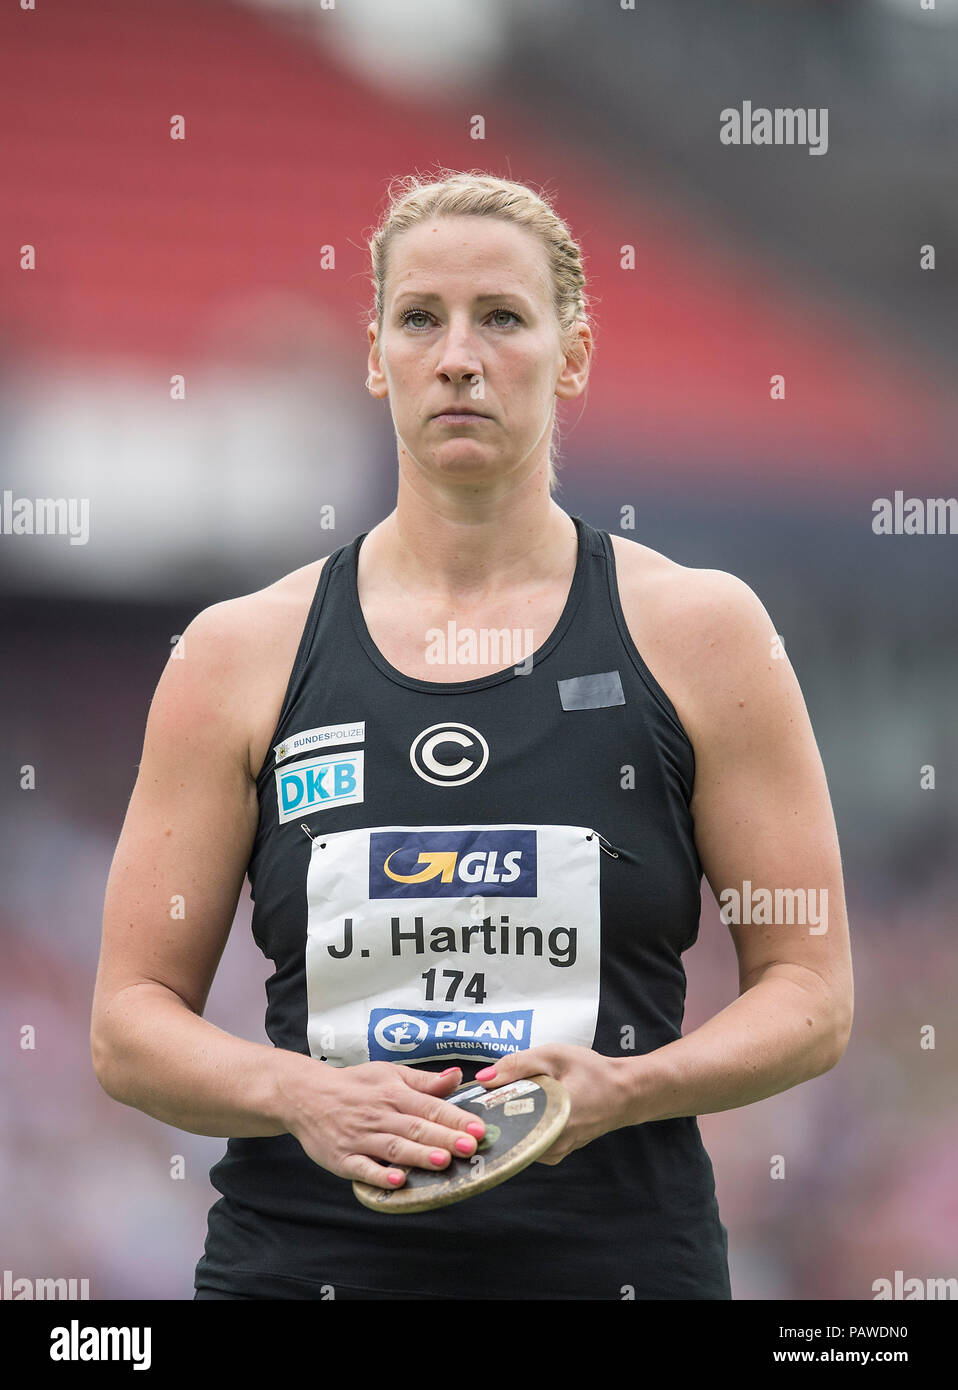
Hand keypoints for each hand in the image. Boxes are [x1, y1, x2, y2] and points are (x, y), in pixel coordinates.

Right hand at [278, 1059, 485, 1189]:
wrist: (306, 1095)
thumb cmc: (354, 1085)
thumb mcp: (389, 1073)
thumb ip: (423, 1081)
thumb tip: (456, 1077)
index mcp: (393, 1093)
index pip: (430, 1106)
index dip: (455, 1118)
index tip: (477, 1128)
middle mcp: (379, 1115)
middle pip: (416, 1128)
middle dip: (444, 1138)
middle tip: (470, 1147)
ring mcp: (360, 1138)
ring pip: (393, 1148)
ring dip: (417, 1155)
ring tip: (442, 1161)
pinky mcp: (342, 1158)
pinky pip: (362, 1168)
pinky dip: (378, 1175)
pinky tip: (396, 1181)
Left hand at [475, 1045, 631, 1164]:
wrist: (624, 1092)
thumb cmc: (592, 1071)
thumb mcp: (555, 1056)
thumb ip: (518, 1064)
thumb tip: (483, 1078)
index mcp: (553, 1120)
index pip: (505, 1124)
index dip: (485, 1112)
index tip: (473, 1100)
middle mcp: (553, 1145)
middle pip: (508, 1133)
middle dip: (493, 1115)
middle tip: (486, 1095)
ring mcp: (554, 1153)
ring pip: (517, 1139)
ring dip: (506, 1120)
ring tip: (503, 1099)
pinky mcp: (555, 1153)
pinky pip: (527, 1141)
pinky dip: (520, 1125)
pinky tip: (520, 1108)